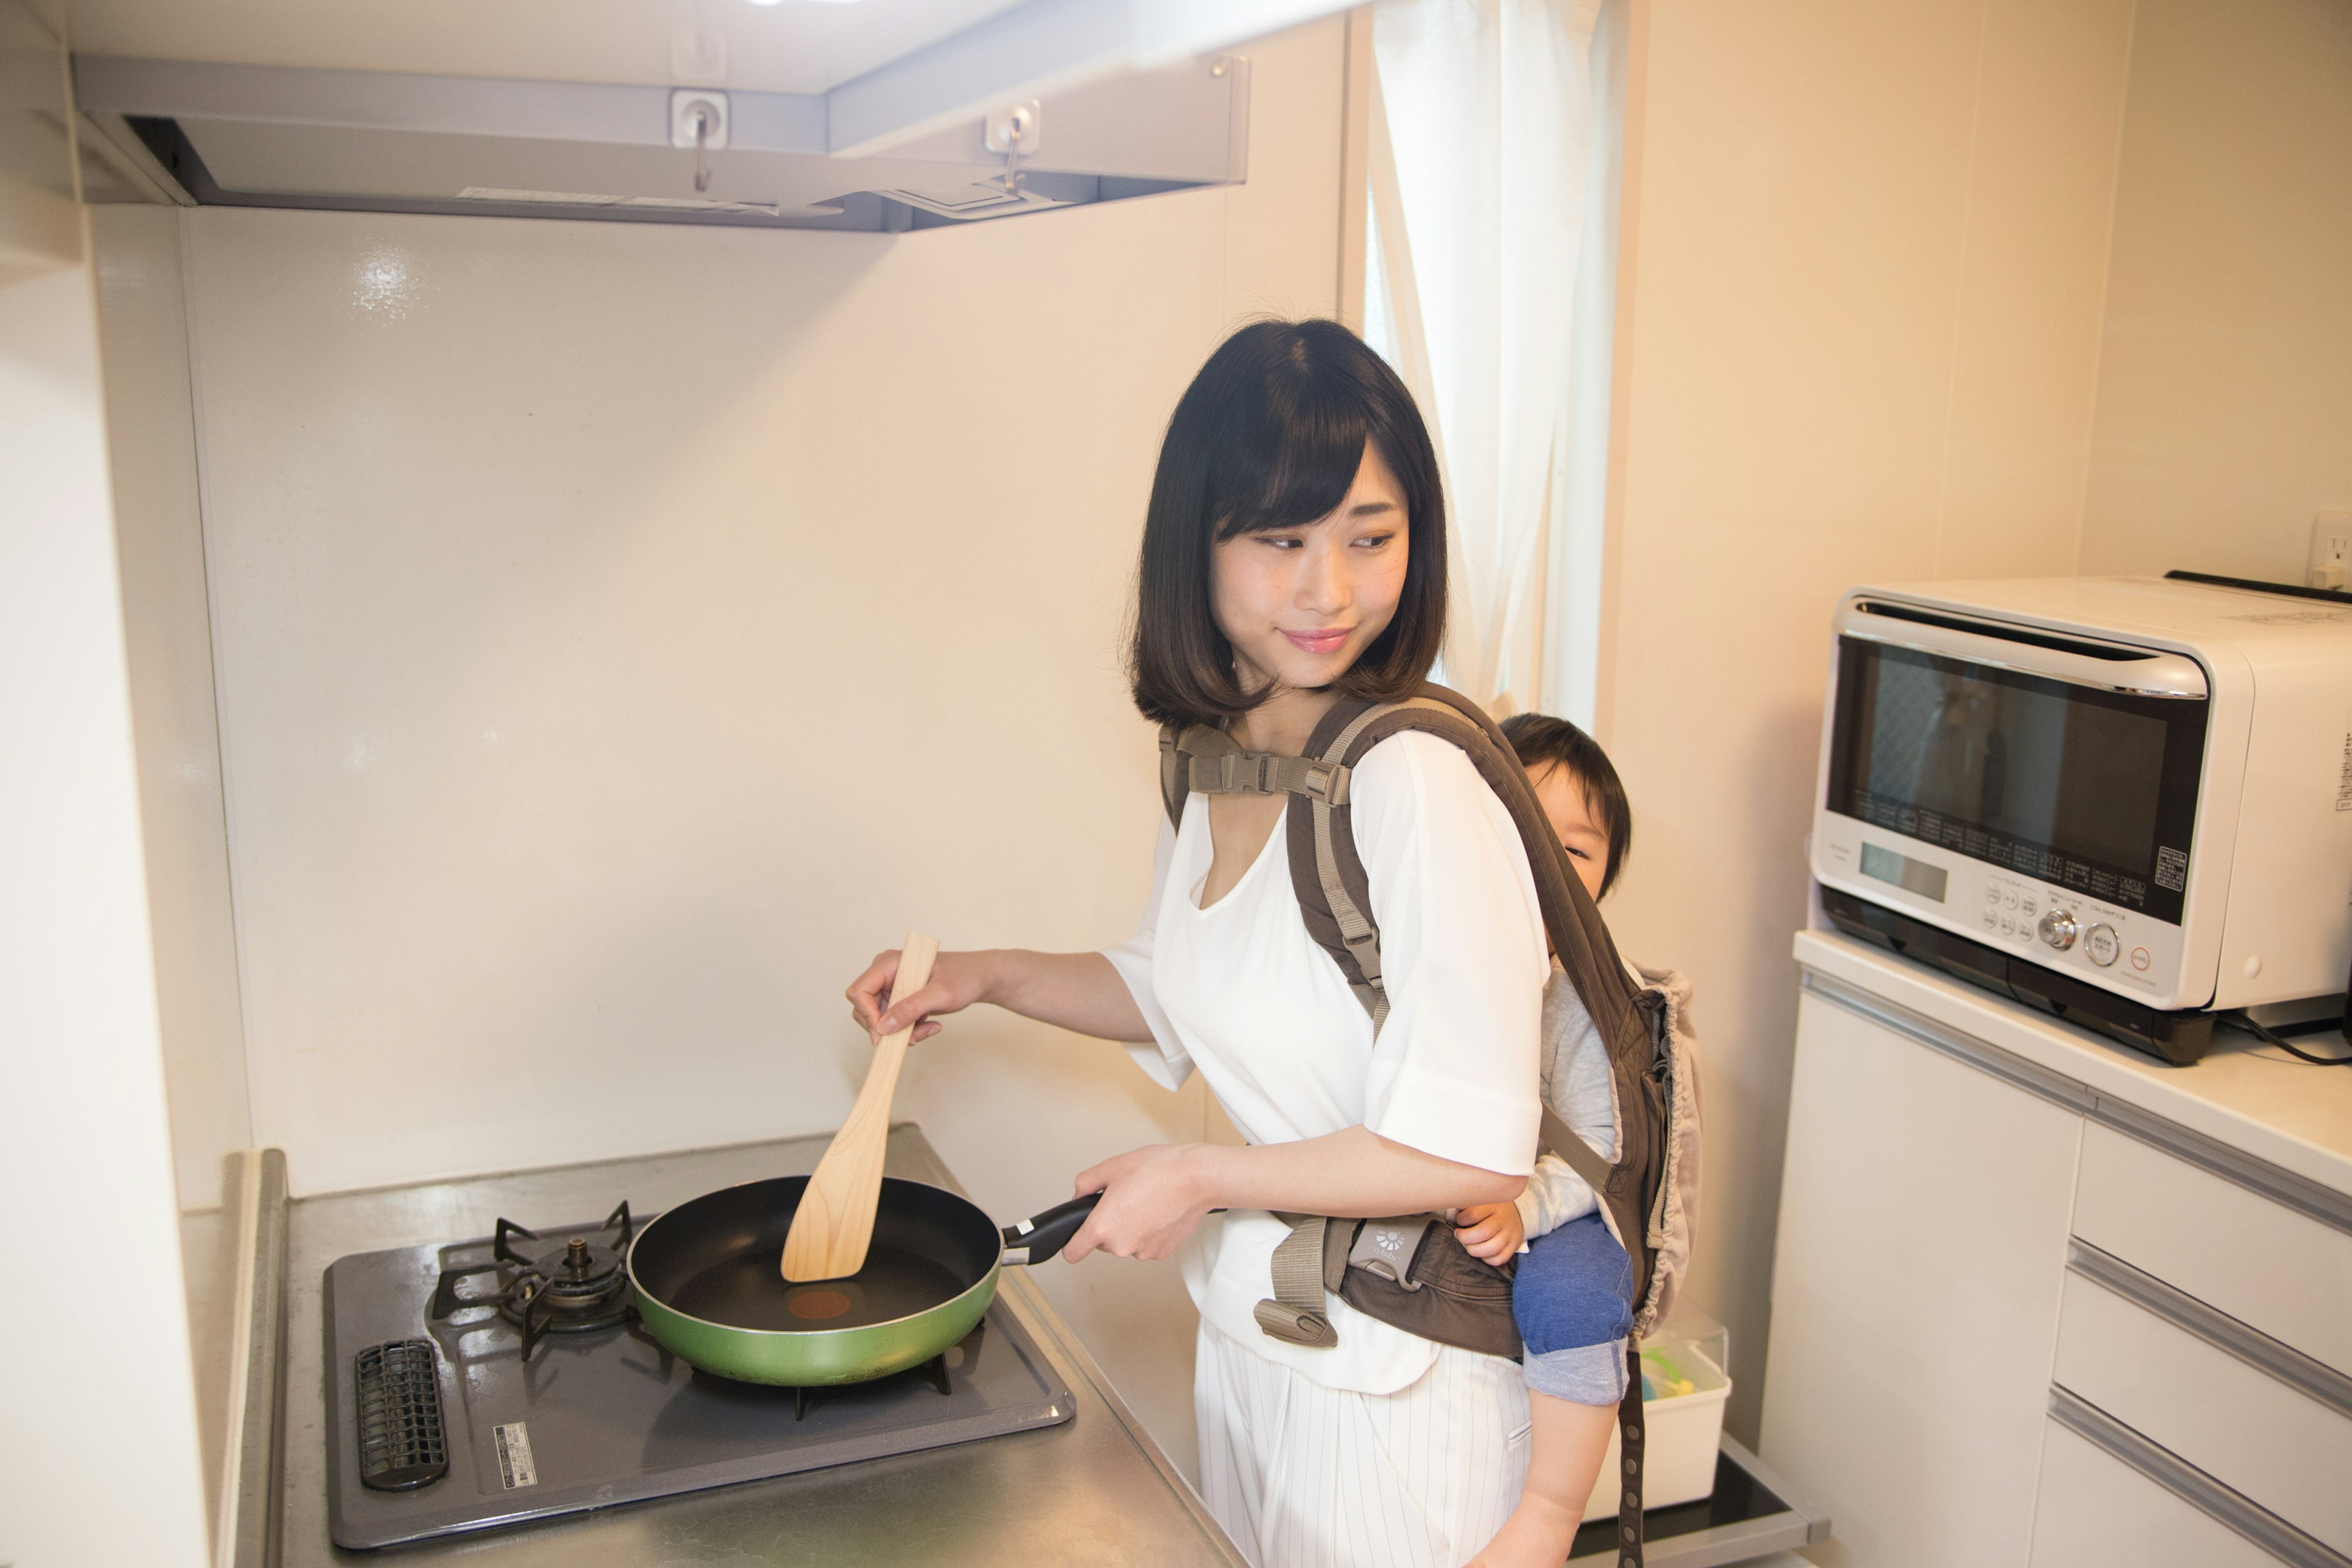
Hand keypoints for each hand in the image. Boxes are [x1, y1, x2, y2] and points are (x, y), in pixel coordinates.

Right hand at [845, 948, 995, 1043]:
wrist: (980, 977)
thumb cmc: (964, 976)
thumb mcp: (940, 994)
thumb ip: (911, 1009)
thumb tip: (883, 1028)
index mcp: (890, 963)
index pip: (859, 991)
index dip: (866, 1015)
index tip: (885, 1034)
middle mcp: (886, 973)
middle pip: (864, 1009)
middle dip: (886, 1028)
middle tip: (913, 1037)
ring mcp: (892, 986)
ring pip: (879, 1019)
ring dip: (901, 1032)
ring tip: (929, 1029)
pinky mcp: (900, 998)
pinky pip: (892, 1021)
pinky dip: (909, 1030)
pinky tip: (931, 1025)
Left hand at [1061, 1144, 1214, 1262]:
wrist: (1196, 1178)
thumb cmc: (1159, 1170)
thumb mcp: (1112, 1166)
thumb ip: (1085, 1183)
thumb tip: (1079, 1195)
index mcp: (1103, 1226)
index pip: (1073, 1253)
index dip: (1072, 1244)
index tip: (1076, 1240)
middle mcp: (1121, 1245)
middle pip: (1103, 1242)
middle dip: (1109, 1224)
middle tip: (1125, 1199)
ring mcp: (1143, 1252)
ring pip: (1127, 1243)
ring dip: (1131, 1228)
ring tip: (1146, 1202)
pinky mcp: (1162, 1253)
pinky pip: (1146, 1244)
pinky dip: (1149, 1232)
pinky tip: (1159, 1211)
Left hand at [1454, 1200, 1523, 1265]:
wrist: (1515, 1212)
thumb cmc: (1490, 1207)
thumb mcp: (1480, 1199)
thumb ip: (1466, 1203)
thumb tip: (1452, 1206)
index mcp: (1493, 1205)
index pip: (1473, 1214)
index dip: (1461, 1220)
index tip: (1459, 1220)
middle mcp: (1503, 1219)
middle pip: (1483, 1233)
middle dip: (1465, 1238)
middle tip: (1459, 1235)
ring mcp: (1510, 1234)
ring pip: (1492, 1249)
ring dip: (1474, 1250)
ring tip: (1468, 1245)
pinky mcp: (1513, 1246)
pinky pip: (1499, 1259)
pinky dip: (1486, 1259)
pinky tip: (1481, 1252)